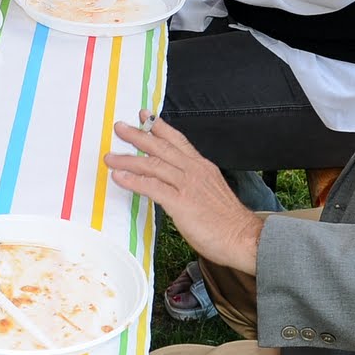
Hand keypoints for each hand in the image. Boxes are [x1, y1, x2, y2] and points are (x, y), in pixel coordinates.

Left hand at [106, 113, 262, 274]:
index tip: (145, 116)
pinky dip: (133, 180)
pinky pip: (152, 187)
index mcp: (202, 167)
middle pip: (161, 147)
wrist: (244, 238)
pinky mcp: (181, 203)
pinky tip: (119, 177)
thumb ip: (194, 183)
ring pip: (152, 165)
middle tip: (120, 127)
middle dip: (138, 135)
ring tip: (111, 157)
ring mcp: (187, 185)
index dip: (159, 127)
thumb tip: (176, 184)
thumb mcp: (211, 192)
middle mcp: (193, 171)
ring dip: (128, 159)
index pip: (178, 140)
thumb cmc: (228, 222)